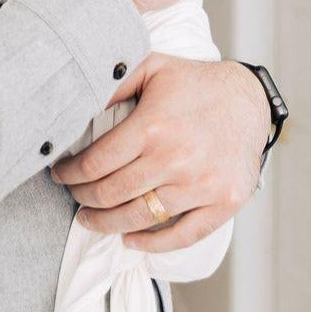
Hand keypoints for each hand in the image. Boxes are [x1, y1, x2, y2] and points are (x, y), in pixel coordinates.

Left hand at [49, 55, 269, 251]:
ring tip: (91, 219)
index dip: (70, 174)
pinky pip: (182, 236)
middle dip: (83, 199)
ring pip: (139, 217)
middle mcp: (176, 159)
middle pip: (112, 193)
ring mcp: (202, 185)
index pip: (96, 163)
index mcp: (153, 127)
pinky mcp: (224, 202)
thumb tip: (79, 102)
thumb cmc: (194, 84)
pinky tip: (130, 239)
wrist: (249, 98)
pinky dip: (152, 243)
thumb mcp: (152, 68)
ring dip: (107, 223)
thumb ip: (114, 83)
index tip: (60, 175)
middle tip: (74, 197)